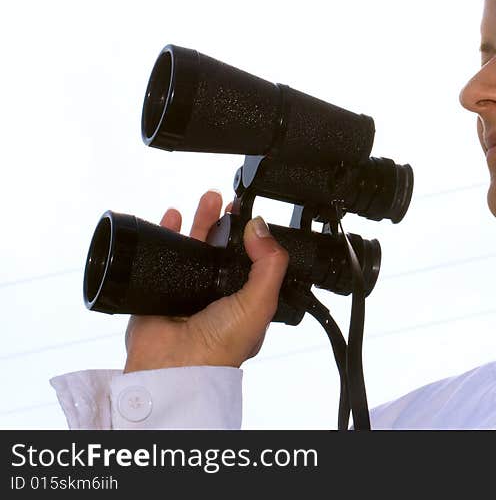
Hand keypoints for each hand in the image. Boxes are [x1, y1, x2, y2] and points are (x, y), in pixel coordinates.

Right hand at [123, 190, 289, 372]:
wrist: (175, 366)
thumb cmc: (220, 346)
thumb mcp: (260, 303)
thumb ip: (269, 264)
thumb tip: (260, 227)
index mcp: (243, 299)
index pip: (249, 260)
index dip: (251, 236)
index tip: (249, 212)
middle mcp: (215, 294)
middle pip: (220, 247)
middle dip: (224, 221)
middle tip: (229, 199)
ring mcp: (186, 290)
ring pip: (193, 246)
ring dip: (199, 220)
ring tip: (207, 198)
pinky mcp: (158, 290)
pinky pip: (161, 254)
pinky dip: (166, 232)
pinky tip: (173, 215)